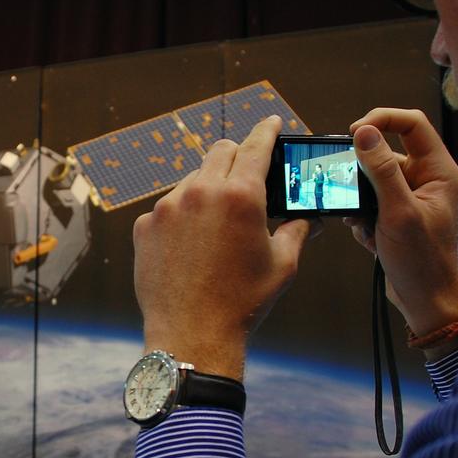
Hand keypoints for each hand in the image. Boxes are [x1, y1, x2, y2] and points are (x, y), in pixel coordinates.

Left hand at [132, 115, 311, 379]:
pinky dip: (183, 216)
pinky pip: (168, 208)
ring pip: (192, 180)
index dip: (268, 130)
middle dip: (237, 154)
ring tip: (219, 224)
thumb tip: (312, 217)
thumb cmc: (244, 302)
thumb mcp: (283, 264)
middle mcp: (200, 192)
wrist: (192, 335)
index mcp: (241, 196)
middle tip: (248, 171)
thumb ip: (298, 229)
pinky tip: (192, 246)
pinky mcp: (145, 226)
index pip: (256, 145)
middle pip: (220, 150)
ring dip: (208, 189)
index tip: (272, 122)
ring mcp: (167, 208)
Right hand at [344, 108, 457, 339]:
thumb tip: (364, 133)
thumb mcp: (398, 212)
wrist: (427, 302)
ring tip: (364, 223)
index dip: (383, 120)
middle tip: (349, 188)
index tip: (355, 132)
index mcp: (439, 171)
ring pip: (374, 180)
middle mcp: (427, 179)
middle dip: (364, 172)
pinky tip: (369, 237)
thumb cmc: (423, 261)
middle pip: (387, 153)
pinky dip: (363, 218)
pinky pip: (371, 202)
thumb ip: (382, 170)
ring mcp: (412, 198)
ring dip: (361, 200)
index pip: (412, 124)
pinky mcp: (398, 215)